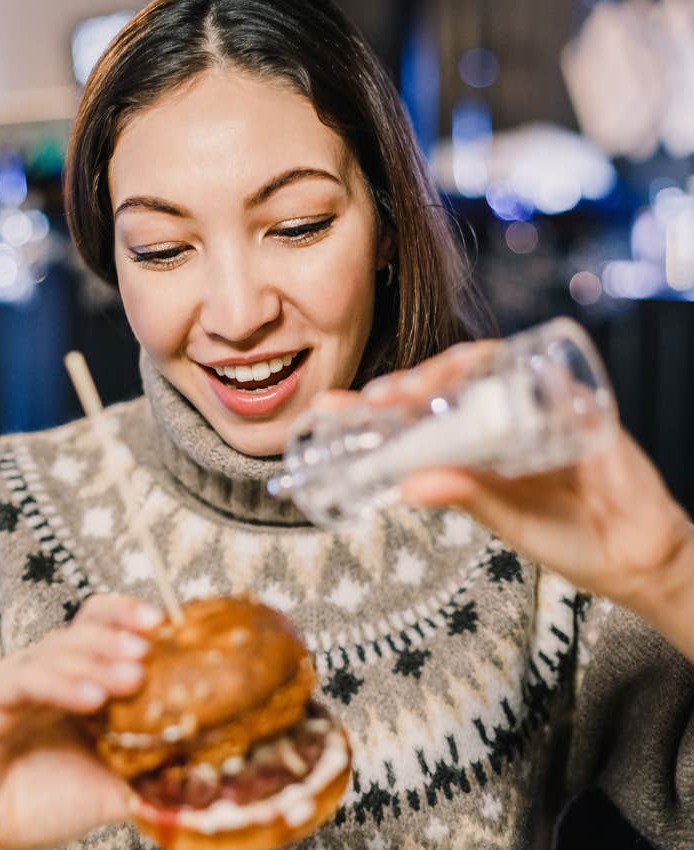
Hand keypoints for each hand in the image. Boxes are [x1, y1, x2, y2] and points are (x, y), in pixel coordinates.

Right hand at [0, 594, 162, 849]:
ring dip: (97, 659)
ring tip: (132, 679)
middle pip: (83, 627)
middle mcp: (46, 669)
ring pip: (58, 649)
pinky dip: (62, 683)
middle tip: (148, 650)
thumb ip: (156, 760)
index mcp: (77, 674)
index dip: (128, 615)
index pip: (102, 623)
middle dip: (118, 635)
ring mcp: (13, 678)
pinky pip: (25, 677)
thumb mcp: (117, 777)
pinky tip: (93, 699)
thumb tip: (214, 748)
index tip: (163, 622)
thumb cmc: (55, 805)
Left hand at [319, 342, 692, 609]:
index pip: (420, 416)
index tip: (334, 405)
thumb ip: (464, 497)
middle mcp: (503, 420)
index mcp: (476, 446)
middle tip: (380, 398)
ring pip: (490, 368)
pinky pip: (549, 379)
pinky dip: (519, 375)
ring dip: (451, 370)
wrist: (638, 557)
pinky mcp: (581, 407)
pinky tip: (489, 380)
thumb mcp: (506, 521)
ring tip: (419, 388)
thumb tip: (408, 487)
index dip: (379, 405)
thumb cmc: (568, 539)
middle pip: (450, 383)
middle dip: (411, 384)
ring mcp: (540, 409)